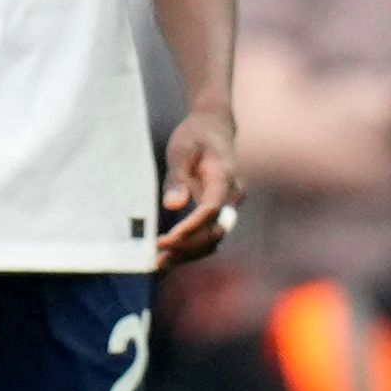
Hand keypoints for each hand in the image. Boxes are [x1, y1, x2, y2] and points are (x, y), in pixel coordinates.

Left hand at [157, 108, 241, 267]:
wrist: (214, 127)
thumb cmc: (195, 137)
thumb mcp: (180, 151)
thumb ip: (177, 179)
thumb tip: (173, 206)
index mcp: (223, 177)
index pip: (210, 210)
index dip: (190, 228)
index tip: (165, 239)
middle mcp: (233, 194)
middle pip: (215, 231)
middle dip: (187, 246)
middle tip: (157, 254)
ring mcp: (230, 204)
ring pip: (215, 238)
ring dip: (189, 252)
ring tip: (159, 262)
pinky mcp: (222, 210)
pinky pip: (210, 233)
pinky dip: (193, 246)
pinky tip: (170, 254)